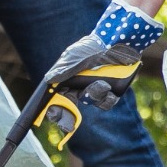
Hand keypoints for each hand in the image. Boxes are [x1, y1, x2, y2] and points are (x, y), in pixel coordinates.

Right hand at [41, 0, 165, 119]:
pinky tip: (109, 87)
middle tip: (67, 124)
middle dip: (68, 116)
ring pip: (91, 101)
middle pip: (72, 106)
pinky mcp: (113, 90)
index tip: (53, 114)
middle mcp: (82, 85)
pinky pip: (107, 102)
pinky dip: (107, 97)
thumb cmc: (93, 46)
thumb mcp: (74, 56)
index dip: (55, 107)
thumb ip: (63, 70)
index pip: (58, 96)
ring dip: (94, 94)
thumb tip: (48, 80)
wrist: (117, 41)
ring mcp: (98, 88)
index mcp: (69, 78)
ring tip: (102, 84)